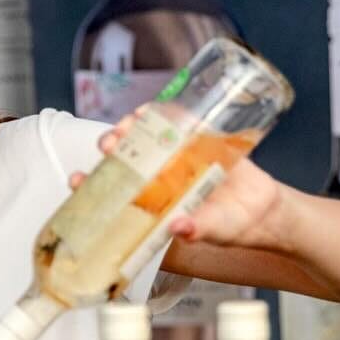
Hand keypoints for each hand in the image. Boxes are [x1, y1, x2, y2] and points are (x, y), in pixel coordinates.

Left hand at [74, 106, 290, 252]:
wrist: (264, 210)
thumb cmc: (230, 226)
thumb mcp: (213, 230)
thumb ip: (197, 229)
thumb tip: (179, 228)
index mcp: (150, 204)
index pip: (110, 194)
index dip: (88, 186)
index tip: (75, 179)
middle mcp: (156, 179)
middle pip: (121, 160)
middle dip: (109, 150)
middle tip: (108, 145)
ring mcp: (174, 158)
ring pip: (142, 139)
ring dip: (130, 129)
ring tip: (128, 123)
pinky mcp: (196, 140)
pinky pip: (174, 122)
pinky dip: (161, 113)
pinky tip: (151, 109)